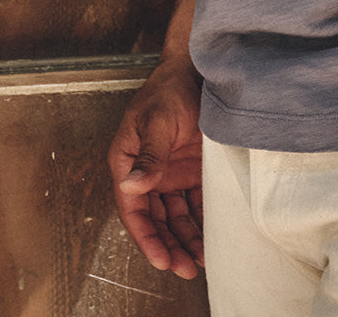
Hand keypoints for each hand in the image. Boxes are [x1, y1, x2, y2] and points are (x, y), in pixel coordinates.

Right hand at [108, 58, 205, 278]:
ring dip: (184, 240)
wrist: (197, 69)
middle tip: (185, 268)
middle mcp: (146, 173)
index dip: (146, 237)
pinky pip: (193, 204)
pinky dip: (200, 222)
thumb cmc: (169, 87)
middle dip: (168, 247)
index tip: (162, 260)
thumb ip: (148, 154)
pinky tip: (210, 238)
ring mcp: (169, 173)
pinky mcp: (190, 171)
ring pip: (174, 217)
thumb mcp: (158, 119)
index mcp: (127, 160)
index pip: (133, 209)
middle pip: (155, 219)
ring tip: (200, 262)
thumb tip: (130, 186)